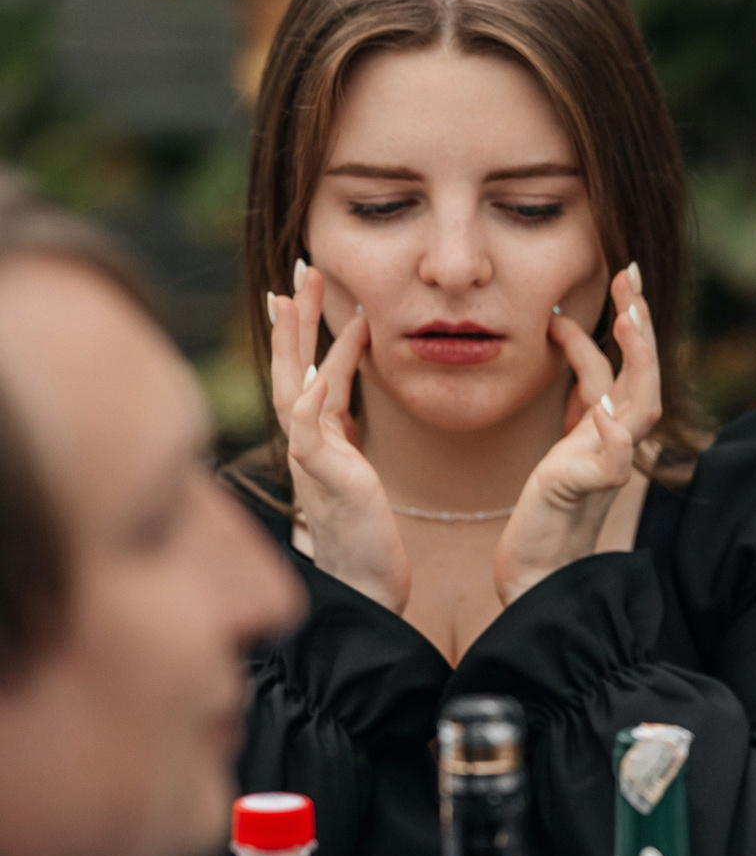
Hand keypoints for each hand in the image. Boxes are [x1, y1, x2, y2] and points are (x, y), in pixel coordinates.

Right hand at [268, 261, 410, 611]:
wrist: (366, 587)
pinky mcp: (322, 472)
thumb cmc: (364, 537)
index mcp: (316, 439)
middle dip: (293, 316)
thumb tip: (338, 400)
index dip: (305, 331)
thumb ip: (344, 435)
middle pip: (290, 365)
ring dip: (297, 336)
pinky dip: (320, 385)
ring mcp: (309, 456)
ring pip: (293, 382)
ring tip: (299, 291)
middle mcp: (305, 442)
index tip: (301, 290)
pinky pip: (314, 420)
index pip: (307, 371)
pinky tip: (330, 355)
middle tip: (300, 268)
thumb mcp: (355, 471)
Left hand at [493, 264, 659, 605]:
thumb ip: (578, 391)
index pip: (626, 363)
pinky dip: (611, 431)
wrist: (540, 567)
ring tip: (627, 320)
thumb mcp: (564, 434)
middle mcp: (619, 439)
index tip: (622, 275)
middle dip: (640, 325)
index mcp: (612, 425)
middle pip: (645, 374)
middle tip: (631, 277)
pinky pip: (613, 458)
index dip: (627, 320)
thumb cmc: (550, 504)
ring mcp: (610, 464)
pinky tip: (600, 407)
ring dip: (636, 363)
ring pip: (640, 407)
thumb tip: (566, 332)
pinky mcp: (590, 488)